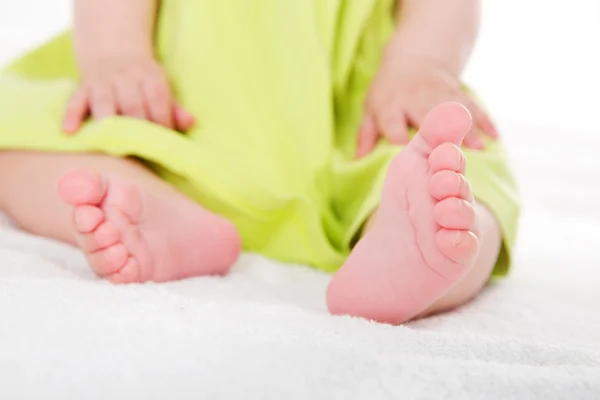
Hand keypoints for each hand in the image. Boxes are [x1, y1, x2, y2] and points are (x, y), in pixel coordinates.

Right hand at [63, 56, 194, 133]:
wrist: (113, 50)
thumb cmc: (143, 80)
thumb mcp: (161, 86)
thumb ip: (174, 108)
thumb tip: (190, 123)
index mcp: (149, 77)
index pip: (158, 100)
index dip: (162, 121)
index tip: (163, 141)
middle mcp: (125, 77)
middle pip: (132, 104)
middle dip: (136, 126)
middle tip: (139, 149)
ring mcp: (102, 82)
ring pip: (104, 102)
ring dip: (107, 123)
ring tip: (109, 144)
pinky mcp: (83, 87)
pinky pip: (75, 100)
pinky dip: (71, 115)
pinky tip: (70, 131)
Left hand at [357, 52, 497, 156]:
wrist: (414, 59)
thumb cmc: (388, 93)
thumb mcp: (371, 109)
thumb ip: (366, 135)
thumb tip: (358, 159)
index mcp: (391, 105)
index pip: (393, 124)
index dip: (399, 141)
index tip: (407, 161)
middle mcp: (415, 98)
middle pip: (427, 117)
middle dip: (439, 135)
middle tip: (449, 156)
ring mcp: (439, 93)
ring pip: (454, 111)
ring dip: (467, 129)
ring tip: (479, 149)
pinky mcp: (457, 91)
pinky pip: (472, 105)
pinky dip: (484, 119)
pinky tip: (495, 136)